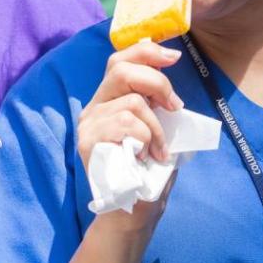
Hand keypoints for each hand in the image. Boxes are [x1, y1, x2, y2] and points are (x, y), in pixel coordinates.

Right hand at [77, 41, 184, 234]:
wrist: (133, 212)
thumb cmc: (148, 173)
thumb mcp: (156, 132)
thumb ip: (156, 107)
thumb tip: (170, 89)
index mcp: (108, 101)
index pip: (120, 60)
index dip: (146, 51)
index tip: (174, 56)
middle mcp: (94, 108)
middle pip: (121, 69)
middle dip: (157, 82)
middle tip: (174, 107)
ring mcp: (88, 124)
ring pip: (132, 103)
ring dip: (155, 128)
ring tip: (157, 151)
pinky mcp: (87, 141)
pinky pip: (126, 124)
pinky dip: (145, 140)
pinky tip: (144, 158)